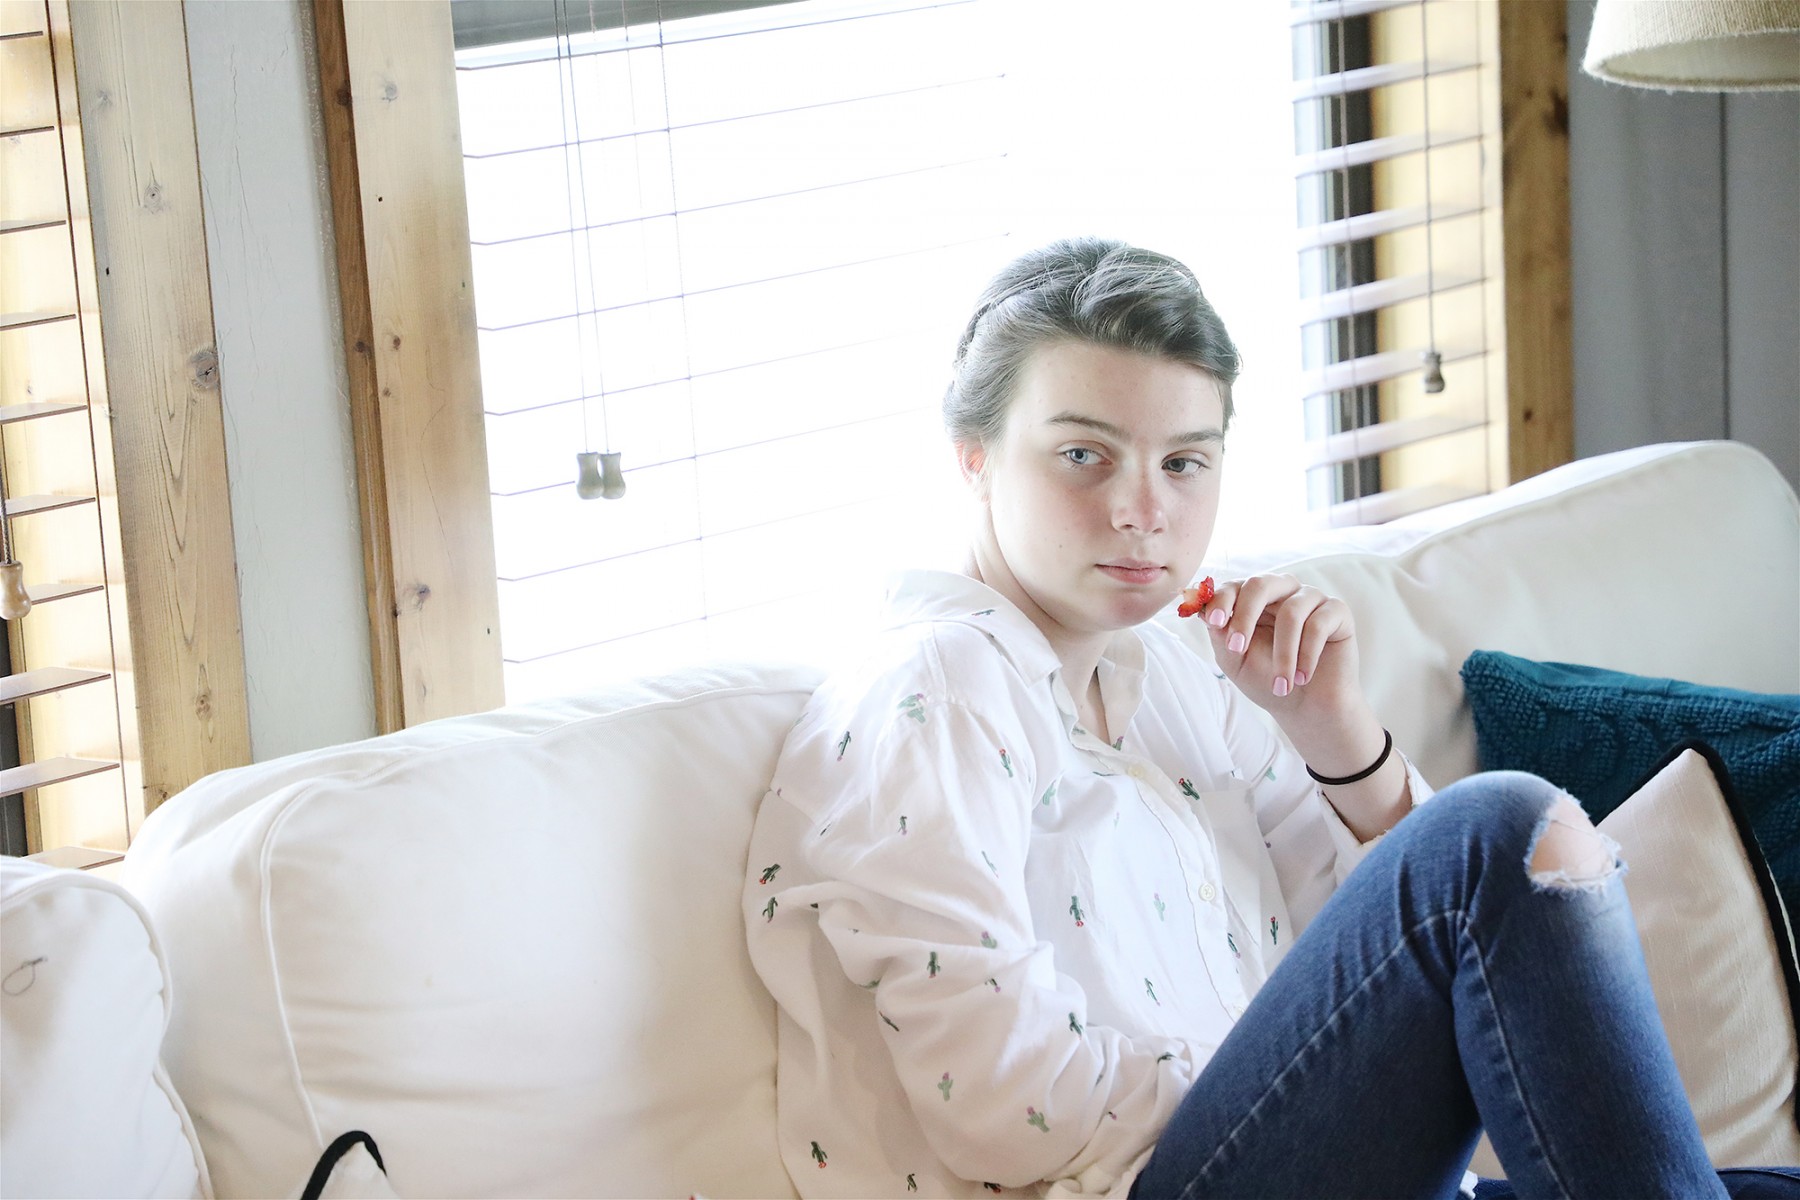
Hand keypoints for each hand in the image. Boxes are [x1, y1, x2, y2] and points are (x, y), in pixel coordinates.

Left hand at [1197, 574, 1362, 728]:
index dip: (1222, 600)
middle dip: (1245, 616)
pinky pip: (1318, 624)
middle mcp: (1282, 592)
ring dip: (1283, 654)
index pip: (1235, 586)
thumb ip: (1219, 632)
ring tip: (1281, 685)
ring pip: (1292, 611)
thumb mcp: (1235, 659)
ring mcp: (1311, 599)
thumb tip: (1201, 608)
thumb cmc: (1268, 680)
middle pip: (1261, 584)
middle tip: (1236, 649)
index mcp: (1254, 600)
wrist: (1306, 708)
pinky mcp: (1337, 612)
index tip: (1214, 623)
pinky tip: (1302, 678)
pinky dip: (1307, 655)